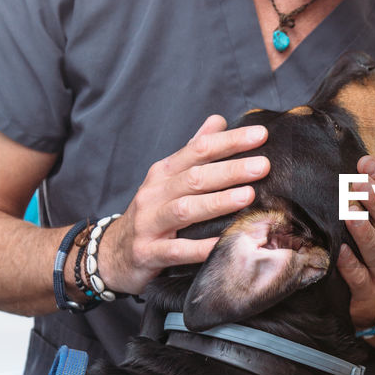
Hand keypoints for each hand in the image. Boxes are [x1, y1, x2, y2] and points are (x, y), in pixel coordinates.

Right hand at [95, 116, 269, 295]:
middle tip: (263, 165)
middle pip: (195, 177)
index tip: (260, 135)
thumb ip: (193, 150)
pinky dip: (200, 248)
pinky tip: (223, 243)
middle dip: (230, 170)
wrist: (111, 253)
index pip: (198, 149)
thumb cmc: (151, 212)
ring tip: (248, 196)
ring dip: (217, 202)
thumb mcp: (168, 178)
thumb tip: (219, 120)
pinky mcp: (148, 253)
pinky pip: (177, 250)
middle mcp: (155, 193)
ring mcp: (149, 223)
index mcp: (164, 172)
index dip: (229, 141)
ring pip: (185, 209)